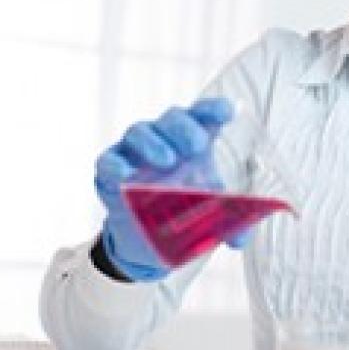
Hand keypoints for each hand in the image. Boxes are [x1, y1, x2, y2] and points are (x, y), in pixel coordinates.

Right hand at [95, 97, 244, 281]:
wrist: (145, 238)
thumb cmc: (182, 209)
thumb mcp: (210, 215)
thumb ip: (229, 225)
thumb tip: (241, 240)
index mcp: (194, 144)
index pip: (203, 116)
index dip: (213, 109)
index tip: (226, 112)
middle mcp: (165, 140)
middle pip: (172, 118)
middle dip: (185, 127)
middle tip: (197, 145)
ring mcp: (134, 153)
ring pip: (139, 131)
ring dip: (153, 143)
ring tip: (168, 160)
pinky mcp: (109, 172)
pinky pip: (108, 160)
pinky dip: (116, 164)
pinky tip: (126, 174)